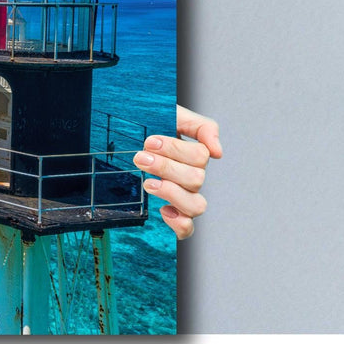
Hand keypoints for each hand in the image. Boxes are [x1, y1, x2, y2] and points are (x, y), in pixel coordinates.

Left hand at [136, 105, 221, 240]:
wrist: (125, 131)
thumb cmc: (150, 125)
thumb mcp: (174, 114)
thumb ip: (201, 126)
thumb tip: (218, 152)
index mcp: (194, 154)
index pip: (200, 156)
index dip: (175, 149)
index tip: (149, 141)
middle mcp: (192, 177)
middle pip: (196, 179)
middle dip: (165, 168)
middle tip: (140, 158)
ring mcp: (184, 196)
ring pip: (196, 206)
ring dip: (171, 193)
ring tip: (147, 183)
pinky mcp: (173, 214)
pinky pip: (187, 229)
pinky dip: (179, 224)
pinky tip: (163, 210)